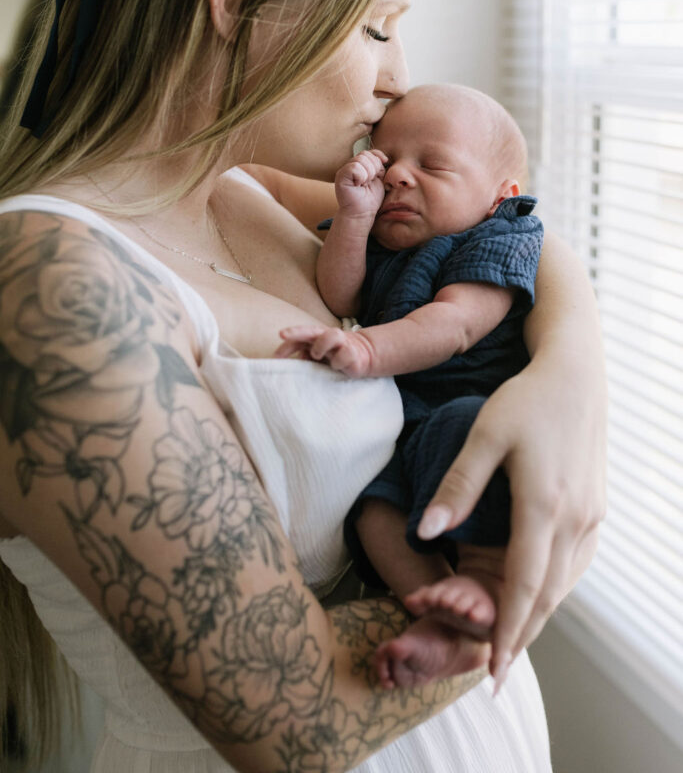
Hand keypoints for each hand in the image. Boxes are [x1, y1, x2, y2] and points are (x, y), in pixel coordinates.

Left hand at [275, 325, 373, 376]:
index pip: (300, 335)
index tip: (275, 355)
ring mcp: (342, 343)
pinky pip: (345, 354)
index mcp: (317, 336)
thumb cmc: (335, 355)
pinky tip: (336, 367)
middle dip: (297, 331)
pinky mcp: (354, 353)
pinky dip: (338, 362)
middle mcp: (328, 336)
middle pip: (311, 330)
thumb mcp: (319, 356)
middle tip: (282, 334)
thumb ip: (306, 356)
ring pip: (332, 335)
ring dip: (321, 345)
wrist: (363, 355)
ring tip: (316, 356)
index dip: (287, 343)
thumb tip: (295, 361)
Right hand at [335, 150, 386, 217]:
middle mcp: (349, 166)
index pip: (369, 152)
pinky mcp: (341, 176)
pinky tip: (359, 185)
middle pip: (365, 155)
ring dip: (368, 174)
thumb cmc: (370, 198)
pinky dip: (361, 176)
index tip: (380, 172)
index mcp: (359, 165)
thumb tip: (384, 157)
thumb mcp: (379, 179)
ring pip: (360, 160)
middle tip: (369, 182)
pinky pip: (354, 167)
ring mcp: (344, 170)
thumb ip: (379, 166)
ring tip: (364, 184)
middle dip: (373, 169)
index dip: (378, 158)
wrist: (362, 213)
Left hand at [416, 357, 605, 689]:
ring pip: (565, 584)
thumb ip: (457, 486)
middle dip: (523, 637)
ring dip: (539, 617)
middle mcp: (576, 520)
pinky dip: (555, 590)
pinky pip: (575, 564)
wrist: (575, 375)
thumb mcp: (485, 435)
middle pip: (548, 596)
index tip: (491, 672)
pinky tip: (539, 598)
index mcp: (544, 506)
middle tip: (497, 673)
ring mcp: (591, 517)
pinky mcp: (595, 509)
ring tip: (512, 644)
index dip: (507, 632)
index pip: (525, 587)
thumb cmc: (526, 401)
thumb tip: (427, 533)